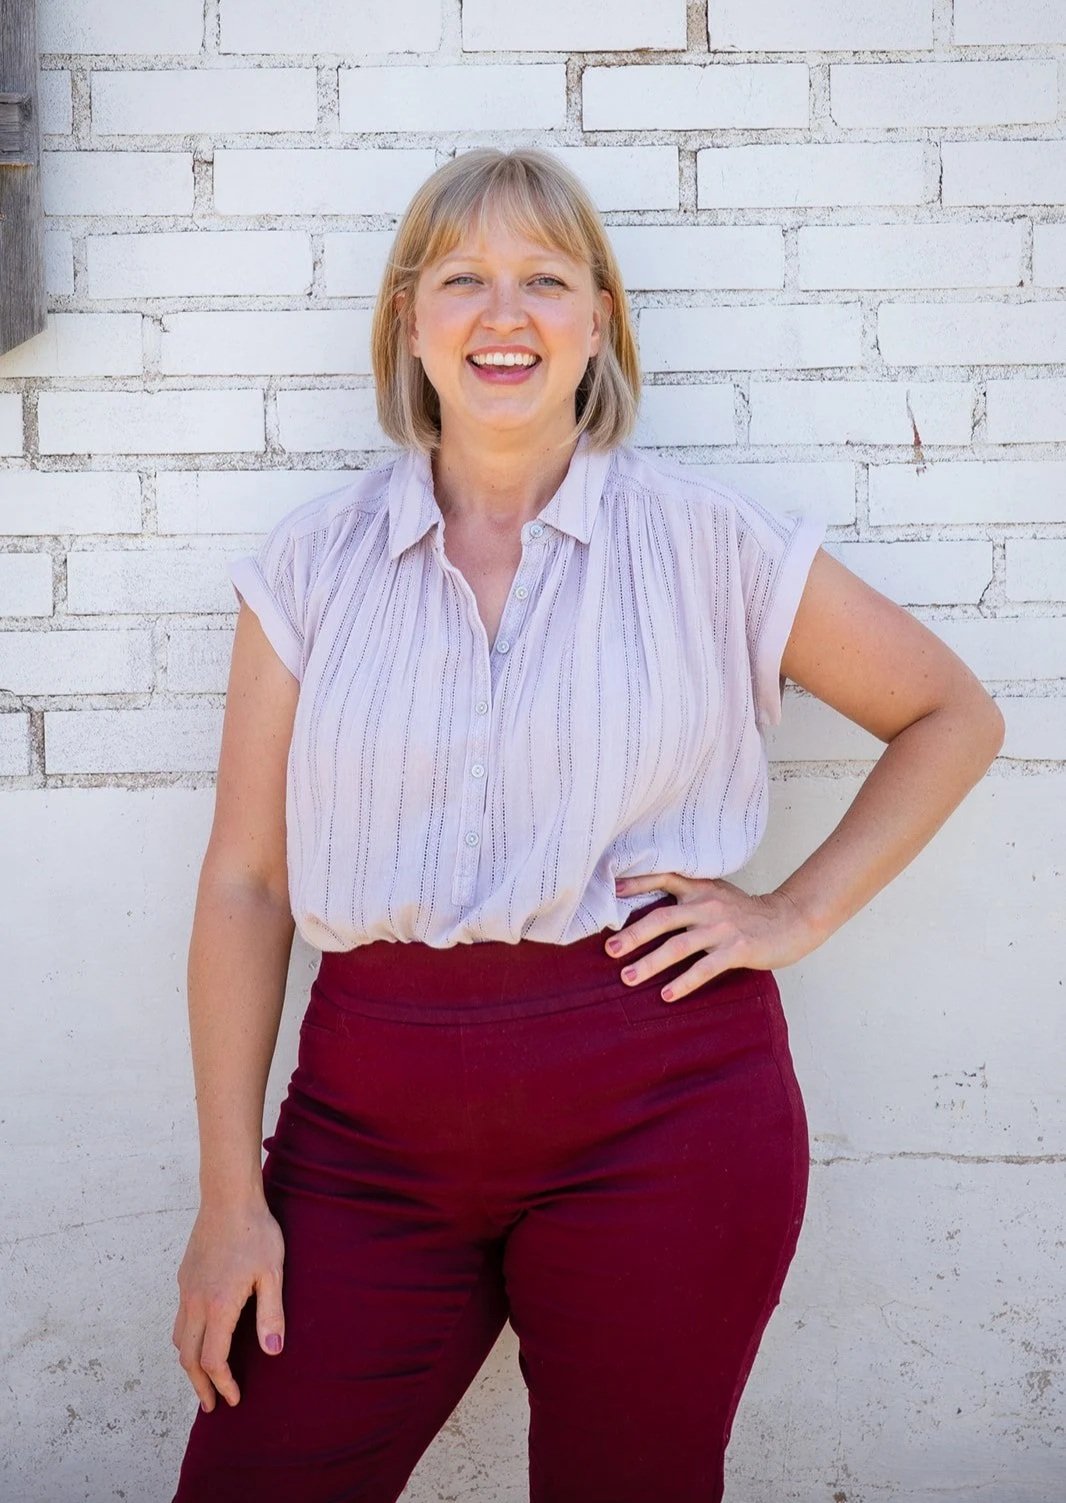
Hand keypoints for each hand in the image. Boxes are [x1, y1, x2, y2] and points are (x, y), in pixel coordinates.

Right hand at [172, 1198, 285, 1412]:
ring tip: (205, 1377)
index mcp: (218, 1306)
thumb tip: (271, 1353)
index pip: (213, 1360)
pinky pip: (180, 1319)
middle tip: (212, 1403)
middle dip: (199, 1386)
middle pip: (189, 1358)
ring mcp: (186, 1289)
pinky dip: (188, 1340)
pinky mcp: (184, 1277)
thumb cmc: (256, 1232)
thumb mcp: (272, 1273)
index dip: (223, 1384)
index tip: (233, 1399)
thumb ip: (271, 1314)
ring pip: (179, 1339)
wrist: (229, 1197)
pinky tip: (203, 1338)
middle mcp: (195, 1302)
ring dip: (190, 1364)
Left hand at [607, 872, 819, 1000]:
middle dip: (633, 934)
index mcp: (701, 888)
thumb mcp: (717, 893)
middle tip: (610, 949)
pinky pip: (705, 968)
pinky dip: (684, 982)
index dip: (637, 882)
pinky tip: (667, 995)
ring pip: (679, 946)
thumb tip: (651, 910)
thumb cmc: (748, 912)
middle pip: (663, 918)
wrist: (790, 920)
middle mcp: (708, 905)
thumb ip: (689, 896)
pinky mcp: (737, 949)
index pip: (664, 877)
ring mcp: (722, 928)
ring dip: (650, 963)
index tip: (611, 889)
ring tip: (628, 977)